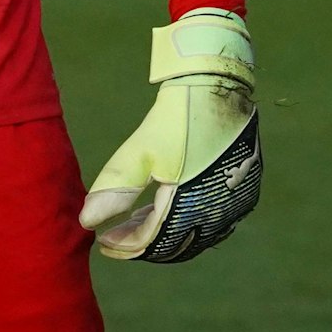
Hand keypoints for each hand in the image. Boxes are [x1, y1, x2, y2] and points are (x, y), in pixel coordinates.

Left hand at [81, 8, 260, 262]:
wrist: (218, 87)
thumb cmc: (177, 119)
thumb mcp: (141, 151)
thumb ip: (116, 188)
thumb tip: (87, 220)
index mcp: (194, 208)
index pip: (154, 241)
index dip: (126, 245)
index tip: (102, 242)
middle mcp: (220, 214)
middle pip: (176, 244)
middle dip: (143, 242)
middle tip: (114, 236)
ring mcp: (236, 204)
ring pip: (194, 234)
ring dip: (163, 233)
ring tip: (133, 223)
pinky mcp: (244, 190)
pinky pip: (211, 219)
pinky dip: (184, 221)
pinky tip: (164, 211)